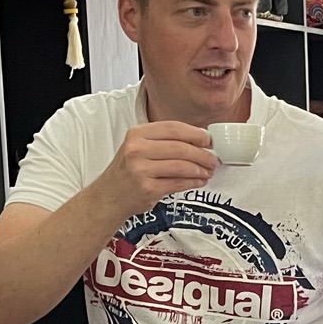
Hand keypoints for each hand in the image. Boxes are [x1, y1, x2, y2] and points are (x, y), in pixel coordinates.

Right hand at [95, 121, 217, 212]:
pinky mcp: (147, 189)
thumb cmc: (128, 170)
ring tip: (208, 171)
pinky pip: (178, 183)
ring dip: (200, 169)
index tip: (208, 140)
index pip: (172, 128)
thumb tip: (199, 141)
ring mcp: (141, 170)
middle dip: (202, 154)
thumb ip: (164, 141)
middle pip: (180, 147)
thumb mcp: (138, 147)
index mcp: (137, 134)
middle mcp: (137, 149)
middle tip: (213, 158)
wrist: (109, 195)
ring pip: (181, 166)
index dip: (195, 133)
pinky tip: (199, 181)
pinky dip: (193, 182)